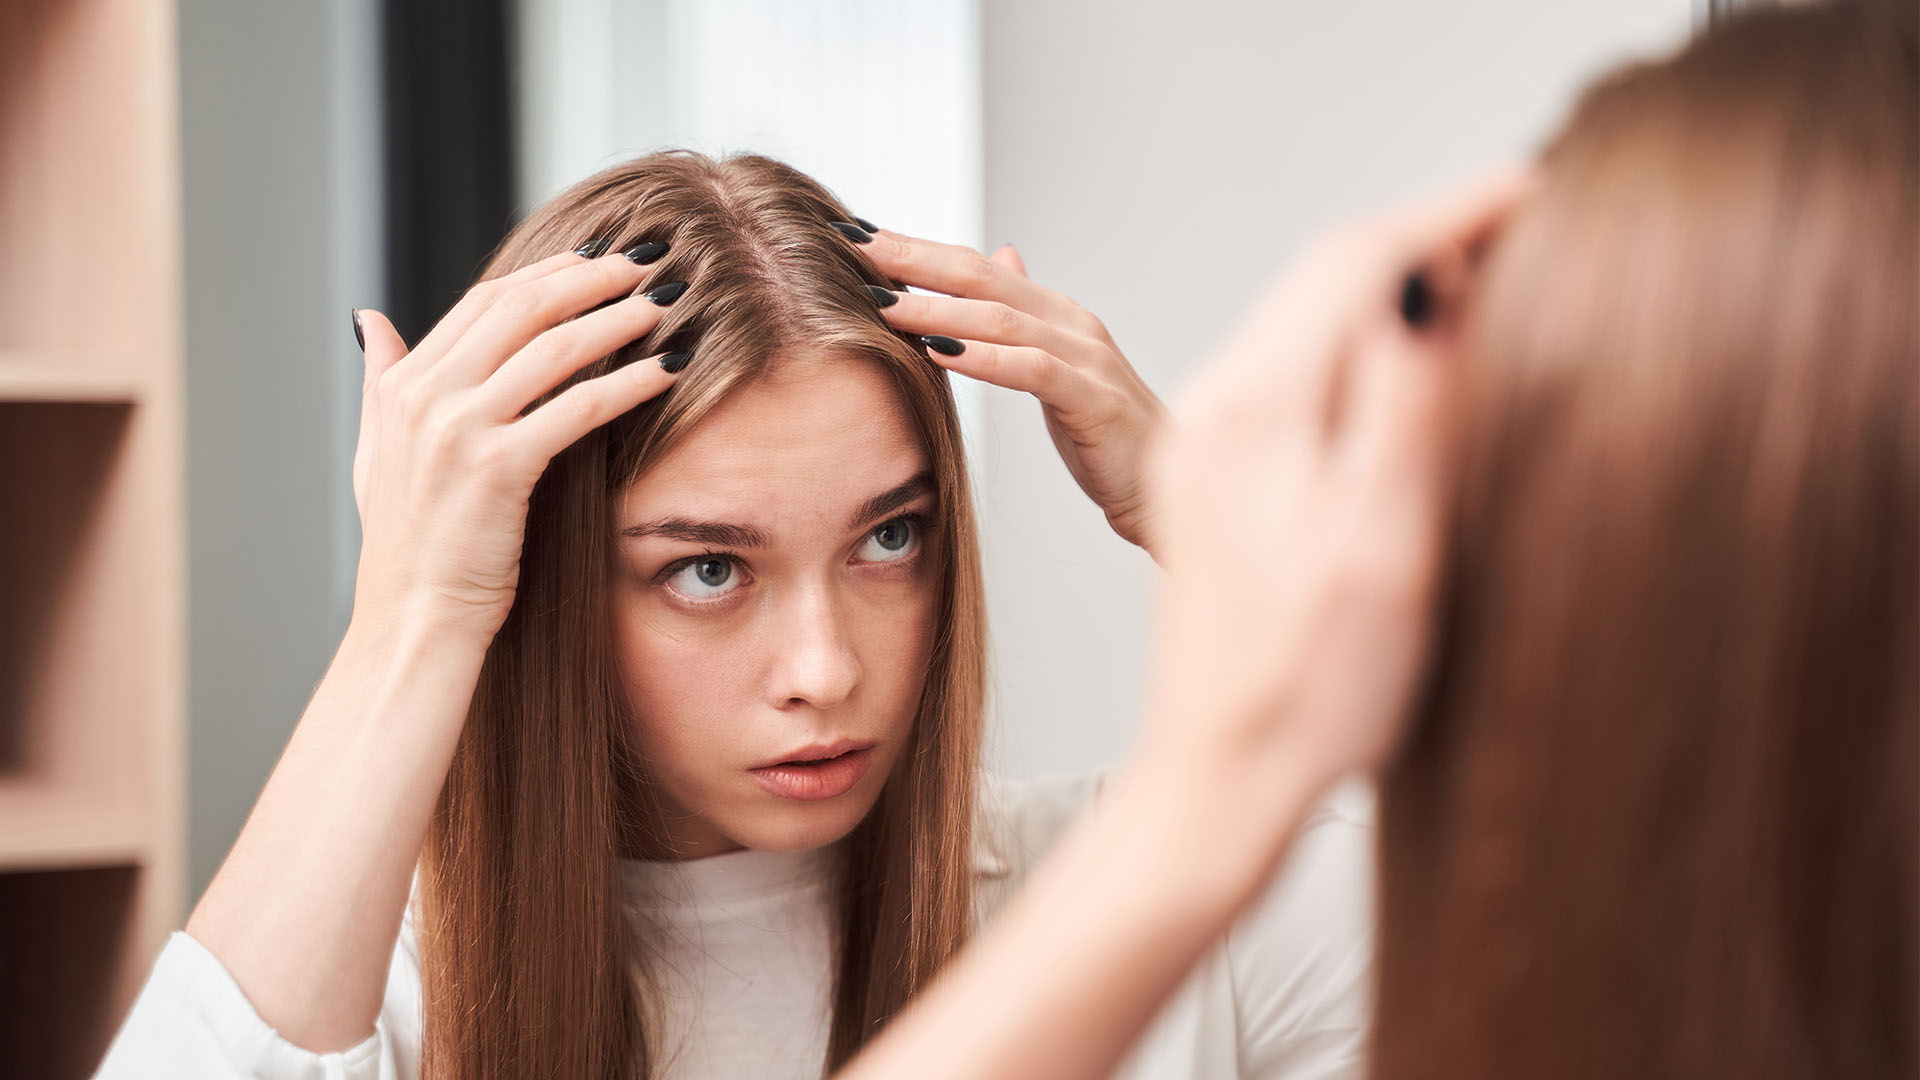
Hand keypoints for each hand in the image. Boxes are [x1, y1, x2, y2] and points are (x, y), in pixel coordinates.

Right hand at [349, 248, 684, 638]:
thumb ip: (380, 380)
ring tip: (663, 305)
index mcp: (401, 386)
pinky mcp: (497, 467)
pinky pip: (576, 408)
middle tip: (644, 264)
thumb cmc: (408, 545)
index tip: (595, 260)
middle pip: (522, 308)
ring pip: (554, 348)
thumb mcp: (377, 451)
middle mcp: (425, 397)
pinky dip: (628, 383)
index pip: (484, 302)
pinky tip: (666, 371)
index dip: (545, 274)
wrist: (411, 618)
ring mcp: (458, 430)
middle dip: (590, 278)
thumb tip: (370, 321)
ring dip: (616, 319)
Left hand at [862, 233, 1168, 552]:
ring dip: (937, 309)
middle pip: (984, 280)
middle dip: (916, 262)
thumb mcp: (1058, 370)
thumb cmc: (1106, 437)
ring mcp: (1089, 358)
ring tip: (881, 304)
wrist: (1164, 491)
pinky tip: (938, 353)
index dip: (919, 250)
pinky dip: (983, 358)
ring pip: (1002, 320)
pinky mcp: (1096, 401)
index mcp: (1057, 316)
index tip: (858, 238)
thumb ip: (1025, 318)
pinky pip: (1032, 370)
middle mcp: (1073, 325)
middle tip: (856, 247)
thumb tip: (1001, 258)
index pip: (977, 270)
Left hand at [1141, 168, 1531, 835]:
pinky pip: (1293, 371)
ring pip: (1308, 319)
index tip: (1539, 188)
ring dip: (1391, 286)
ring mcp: (1209, 446)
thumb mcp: (1384, 545)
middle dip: (1426, 236)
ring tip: (1485, 274)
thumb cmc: (1310, 689)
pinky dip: (1359, 344)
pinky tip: (1408, 364)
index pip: (1358, 261)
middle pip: (1326, 276)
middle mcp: (1214, 412)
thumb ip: (1408, 405)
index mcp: (1254, 412)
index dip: (1453, 214)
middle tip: (1527, 219)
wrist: (1220, 779)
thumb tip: (1428, 281)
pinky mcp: (1218, 481)